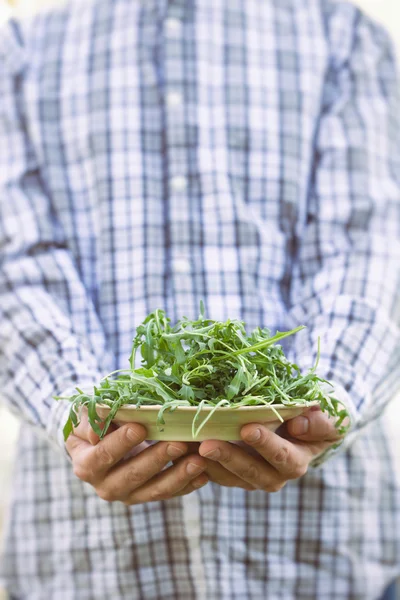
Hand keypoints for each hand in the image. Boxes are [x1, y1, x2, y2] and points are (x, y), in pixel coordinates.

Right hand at [66, 409, 208, 503]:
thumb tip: (96, 431)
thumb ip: (92, 422)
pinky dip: (188, 485)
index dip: (120, 443)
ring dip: (179, 475)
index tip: (140, 427)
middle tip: (179, 442)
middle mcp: (106, 487)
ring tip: (199, 461)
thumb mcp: (87, 418)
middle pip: (133, 475)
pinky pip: (170, 493)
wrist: (99, 443)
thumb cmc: (94, 423)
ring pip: (155, 490)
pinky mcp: (147, 496)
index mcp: (87, 465)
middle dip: (158, 459)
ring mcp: (129, 495)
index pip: (103, 455)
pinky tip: (204, 474)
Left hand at [198, 407, 343, 491]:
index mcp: (296, 462)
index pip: (282, 458)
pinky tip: (182, 446)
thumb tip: (299, 425)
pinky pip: (213, 472)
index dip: (266, 444)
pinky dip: (197, 462)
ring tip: (189, 446)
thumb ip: (321, 423)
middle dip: (229, 458)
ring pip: (227, 476)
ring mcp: (249, 475)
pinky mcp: (230, 472)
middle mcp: (273, 475)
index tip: (248, 428)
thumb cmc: (315, 418)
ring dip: (208, 463)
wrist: (301, 424)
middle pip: (250, 473)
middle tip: (207, 444)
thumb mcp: (328, 419)